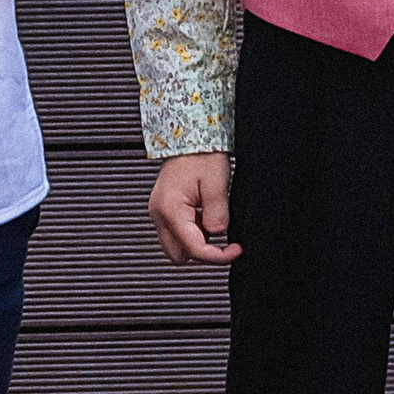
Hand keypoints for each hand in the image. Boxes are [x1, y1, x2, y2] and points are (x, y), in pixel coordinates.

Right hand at [149, 151, 237, 265]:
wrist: (188, 137)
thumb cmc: (200, 154)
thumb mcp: (216, 184)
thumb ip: (217, 215)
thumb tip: (217, 234)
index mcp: (170, 209)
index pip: (194, 249)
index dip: (218, 256)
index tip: (234, 250)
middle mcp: (159, 214)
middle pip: (179, 255)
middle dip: (202, 252)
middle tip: (223, 241)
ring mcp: (159, 212)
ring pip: (176, 246)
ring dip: (196, 241)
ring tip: (211, 218)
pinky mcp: (164, 208)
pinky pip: (177, 232)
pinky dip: (192, 231)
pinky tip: (203, 213)